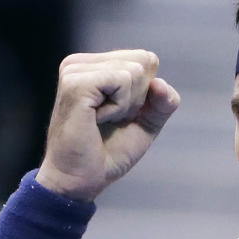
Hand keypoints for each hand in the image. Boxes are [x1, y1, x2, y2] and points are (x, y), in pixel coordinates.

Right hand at [36, 50, 179, 200]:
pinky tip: (96, 119)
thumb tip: (160, 83)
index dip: (145, 94)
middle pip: (143, 61)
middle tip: (110, 120)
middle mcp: (81, 63)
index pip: (146, 59)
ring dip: (126, 105)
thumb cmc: (108, 153)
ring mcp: (75, 70)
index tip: (119, 115)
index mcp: (94, 66)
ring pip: (134, 71)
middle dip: (137, 98)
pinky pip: (122, 80)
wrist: (81, 180)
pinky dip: (119, 107)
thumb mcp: (146, 123)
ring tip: (100, 121)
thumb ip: (163, 102)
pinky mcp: (75, 82)